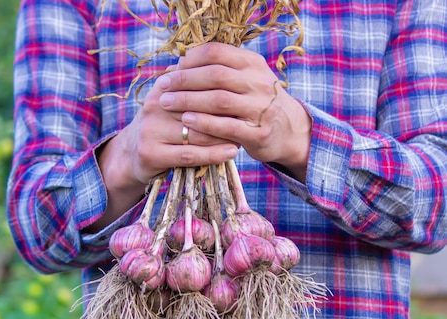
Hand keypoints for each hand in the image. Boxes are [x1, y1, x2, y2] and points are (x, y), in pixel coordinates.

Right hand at [101, 65, 239, 187]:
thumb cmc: (162, 125)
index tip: (246, 91)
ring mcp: (151, 131)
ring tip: (245, 133)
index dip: (223, 87)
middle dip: (227, 112)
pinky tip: (231, 151)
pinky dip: (213, 154)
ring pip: (197, 132)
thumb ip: (192, 84)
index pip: (197, 83)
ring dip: (224, 134)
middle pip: (199, 106)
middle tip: (250, 114)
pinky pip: (190, 154)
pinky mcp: (151, 154)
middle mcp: (154, 107)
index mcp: (162, 88)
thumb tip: (225, 62)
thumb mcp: (172, 100)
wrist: (130, 155)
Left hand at [158, 42, 311, 180]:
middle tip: (163, 88)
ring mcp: (260, 108)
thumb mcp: (244, 79)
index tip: (171, 69)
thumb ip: (216, 70)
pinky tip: (186, 120)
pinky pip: (227, 127)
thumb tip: (175, 66)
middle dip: (184, 80)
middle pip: (215, 75)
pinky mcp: (258, 133)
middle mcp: (259, 82)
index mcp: (253, 64)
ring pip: (219, 100)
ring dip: (189, 101)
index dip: (190, 60)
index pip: (217, 52)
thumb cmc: (254, 102)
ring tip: (167, 103)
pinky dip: (204, 123)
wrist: (289, 130)